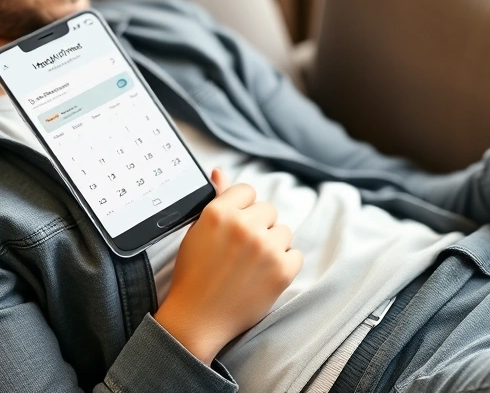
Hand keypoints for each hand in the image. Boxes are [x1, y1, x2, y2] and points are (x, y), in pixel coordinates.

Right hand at [154, 169, 301, 364]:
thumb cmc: (194, 274)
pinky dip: (284, 265)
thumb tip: (219, 171)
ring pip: (283, 232)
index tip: (236, 227)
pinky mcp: (281, 270)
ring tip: (251, 265)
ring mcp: (264, 248)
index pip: (247, 191)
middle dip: (258, 227)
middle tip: (241, 252)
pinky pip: (295, 255)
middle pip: (268, 211)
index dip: (243, 209)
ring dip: (272, 246)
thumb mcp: (197, 231)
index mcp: (219, 212)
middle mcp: (243, 226)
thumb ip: (215, 199)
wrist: (197, 318)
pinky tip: (263, 276)